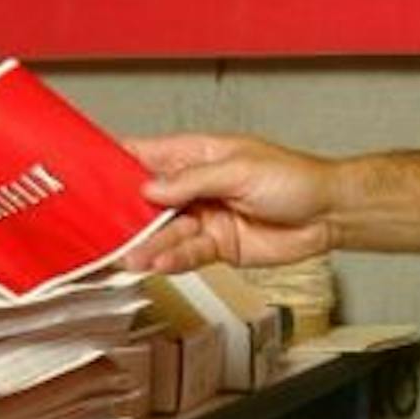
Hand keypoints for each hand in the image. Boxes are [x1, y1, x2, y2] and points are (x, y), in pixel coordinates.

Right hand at [125, 132, 338, 270]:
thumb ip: (193, 181)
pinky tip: (158, 262)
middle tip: (105, 230)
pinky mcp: (217, 246)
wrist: (328, 214)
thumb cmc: (294, 179)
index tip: (91, 175)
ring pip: (165, 233)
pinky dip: (172, 259)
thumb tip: (152, 189)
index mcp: (198, 155)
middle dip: (126, 216)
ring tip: (131, 256)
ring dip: (148, 245)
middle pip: (149, 201)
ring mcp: (204, 218)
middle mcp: (196, 188)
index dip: (119, 164)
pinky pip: (187, 255)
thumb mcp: (239, 170)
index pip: (148, 156)